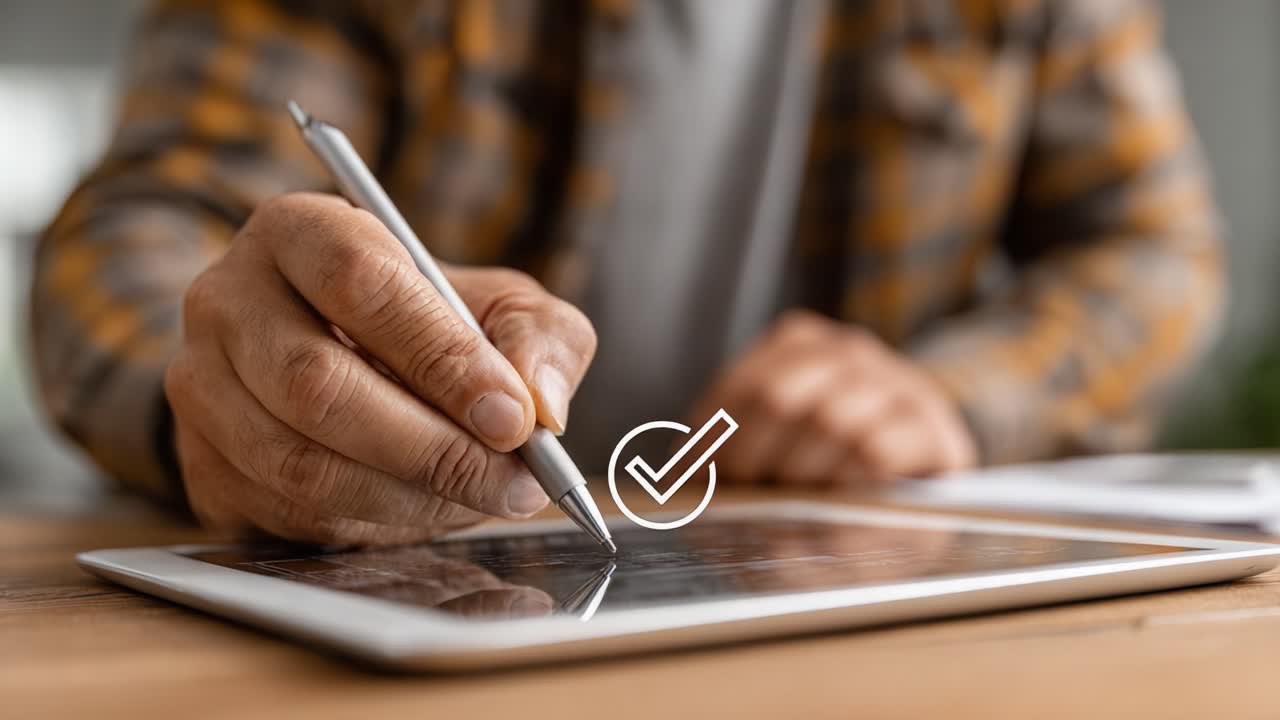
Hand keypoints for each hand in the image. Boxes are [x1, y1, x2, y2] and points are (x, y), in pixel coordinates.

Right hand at [165, 193, 595, 544]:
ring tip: (483, 497)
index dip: (441, 357)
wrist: (344, 364)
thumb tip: (541, 404)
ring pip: (300, 461)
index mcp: (299, 231)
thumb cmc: (428, 325)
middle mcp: (228, 301)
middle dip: (433, 447)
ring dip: (409, 496)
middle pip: (318, 384)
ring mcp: (201, 386)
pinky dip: (373, 523)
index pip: (360, 283)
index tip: (512, 416)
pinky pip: (288, 511)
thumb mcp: (501, 307)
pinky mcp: (201, 463)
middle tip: (512, 480)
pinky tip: (425, 509)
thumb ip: (539, 337)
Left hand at [689, 311, 975, 487]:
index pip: (741, 386)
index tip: (701, 482)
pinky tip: (846, 497)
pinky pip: (877, 450)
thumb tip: (679, 486)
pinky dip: (849, 484)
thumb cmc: (828, 463)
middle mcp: (849, 350)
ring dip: (805, 474)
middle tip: (753, 494)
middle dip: (754, 459)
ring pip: (830, 421)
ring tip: (804, 498)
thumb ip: (727, 450)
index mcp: (798, 343)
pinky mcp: (933, 427)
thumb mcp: (772, 443)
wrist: (924, 471)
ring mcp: (896, 382)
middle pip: (778, 396)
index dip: (713, 442)